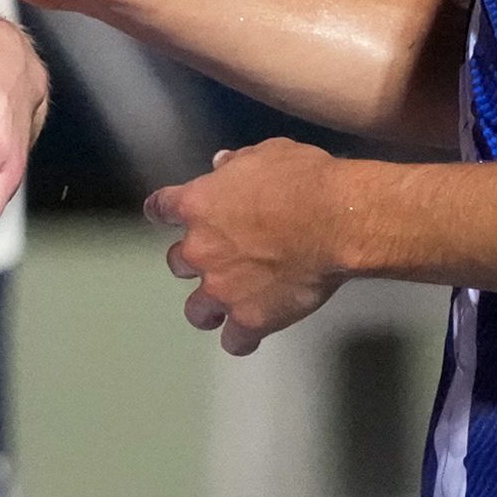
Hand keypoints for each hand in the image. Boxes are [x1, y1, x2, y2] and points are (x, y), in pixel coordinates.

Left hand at [146, 139, 349, 355]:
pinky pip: (234, 341)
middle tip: (217, 260)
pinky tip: (250, 336)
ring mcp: (221, 289)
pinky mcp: (249, 318)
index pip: (162, 208)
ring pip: (196, 310)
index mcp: (197, 205)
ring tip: (223, 308)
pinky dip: (241, 338)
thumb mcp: (267, 154)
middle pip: (177, 263)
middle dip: (194, 262)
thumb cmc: (302, 179)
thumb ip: (237, 164)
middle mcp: (199, 250)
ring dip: (207, 307)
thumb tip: (221, 165)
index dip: (163, 213)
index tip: (164, 216)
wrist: (334, 221)